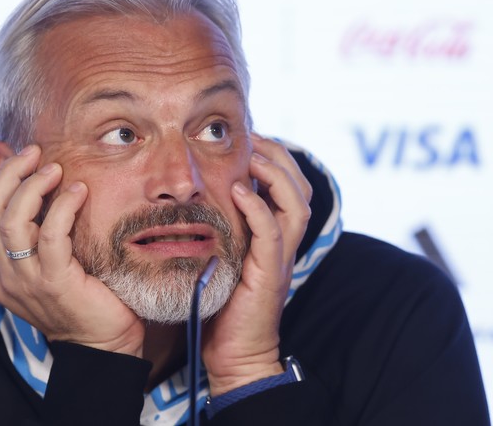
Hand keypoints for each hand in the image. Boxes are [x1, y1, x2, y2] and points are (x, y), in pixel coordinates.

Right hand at [0, 144, 145, 356]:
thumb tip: (37, 184)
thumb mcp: (52, 262)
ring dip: (33, 187)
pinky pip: (50, 237)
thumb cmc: (84, 297)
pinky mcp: (54, 285)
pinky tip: (78, 192)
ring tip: (55, 169)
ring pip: (12, 222)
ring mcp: (26, 283)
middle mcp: (5, 277)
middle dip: (9, 175)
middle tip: (34, 152)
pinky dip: (62, 208)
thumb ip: (39, 232)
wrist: (104, 346)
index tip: (23, 157)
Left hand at [202, 135, 312, 395]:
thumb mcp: (217, 256)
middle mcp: (283, 243)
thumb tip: (190, 197)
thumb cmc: (218, 308)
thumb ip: (216, 228)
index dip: (274, 156)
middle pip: (301, 186)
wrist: (230, 357)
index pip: (289, 185)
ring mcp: (280, 259)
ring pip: (296, 204)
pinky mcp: (269, 274)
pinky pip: (273, 233)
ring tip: (251, 154)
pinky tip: (238, 190)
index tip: (247, 136)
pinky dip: (258, 207)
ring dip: (275, 173)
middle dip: (279, 155)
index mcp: (273, 236)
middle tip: (251, 134)